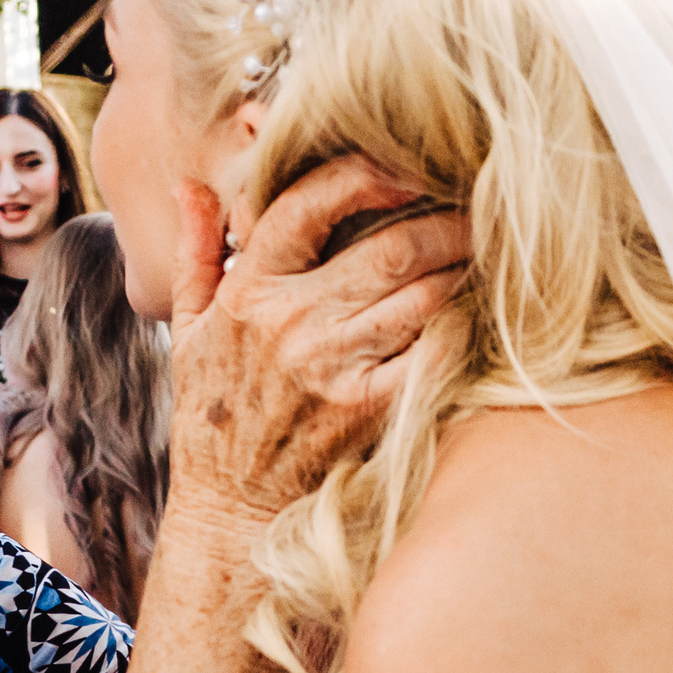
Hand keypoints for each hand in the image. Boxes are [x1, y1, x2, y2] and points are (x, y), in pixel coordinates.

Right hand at [166, 155, 470, 520]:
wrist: (229, 506)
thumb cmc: (212, 416)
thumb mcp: (188, 331)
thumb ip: (195, 252)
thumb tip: (192, 187)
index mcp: (250, 292)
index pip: (306, 206)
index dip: (362, 173)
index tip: (403, 165)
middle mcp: (292, 323)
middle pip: (388, 247)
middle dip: (441, 220)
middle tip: (474, 209)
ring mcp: (333, 367)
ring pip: (421, 294)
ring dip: (461, 268)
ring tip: (484, 253)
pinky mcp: (369, 409)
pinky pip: (433, 351)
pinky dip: (460, 326)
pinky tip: (474, 312)